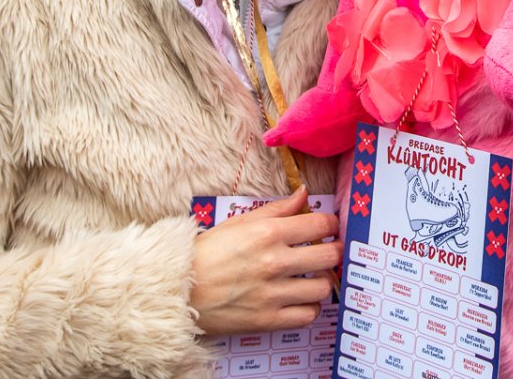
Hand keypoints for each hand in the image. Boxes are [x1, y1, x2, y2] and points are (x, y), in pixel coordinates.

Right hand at [189, 188, 341, 335]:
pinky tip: (299, 298)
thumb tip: (303, 194)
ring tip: (310, 277)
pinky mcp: (268, 320)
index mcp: (268, 233)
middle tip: (326, 251)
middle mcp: (274, 262)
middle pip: (330, 255)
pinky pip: (308, 315)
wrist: (179, 289)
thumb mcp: (240, 222)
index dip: (330, 224)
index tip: (328, 228)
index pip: (321, 224)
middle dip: (333, 251)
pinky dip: (308, 307)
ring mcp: (272, 293)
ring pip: (323, 287)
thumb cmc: (208, 253)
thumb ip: (276, 209)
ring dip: (321, 281)